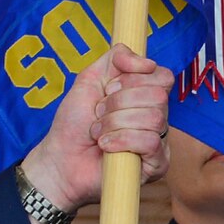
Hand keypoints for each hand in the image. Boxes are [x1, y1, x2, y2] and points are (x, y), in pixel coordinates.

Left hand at [20, 44, 172, 218]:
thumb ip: (117, 57)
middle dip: (119, 103)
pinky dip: (122, 140)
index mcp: (145, 96)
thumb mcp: (90, 78)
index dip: (133, 80)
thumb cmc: (74, 123)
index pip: (163, 77)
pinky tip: (106, 146)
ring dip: (115, 123)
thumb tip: (147, 62)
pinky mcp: (157, 165)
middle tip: (99, 114)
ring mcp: (159, 142)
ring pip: (153, 119)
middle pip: (158, 96)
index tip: (108, 90)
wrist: (60, 159)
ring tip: (99, 133)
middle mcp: (156, 117)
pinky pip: (150, 142)